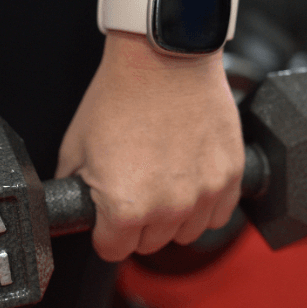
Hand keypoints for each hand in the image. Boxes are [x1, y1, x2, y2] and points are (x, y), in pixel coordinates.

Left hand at [56, 32, 244, 262]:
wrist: (163, 57)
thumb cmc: (120, 95)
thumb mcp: (76, 146)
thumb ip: (77, 189)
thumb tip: (77, 207)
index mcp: (125, 208)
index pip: (113, 250)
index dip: (106, 231)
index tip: (108, 214)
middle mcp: (169, 209)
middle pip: (149, 244)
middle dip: (138, 223)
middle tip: (134, 186)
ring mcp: (204, 193)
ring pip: (186, 233)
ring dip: (174, 217)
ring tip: (163, 180)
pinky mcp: (229, 175)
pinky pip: (219, 213)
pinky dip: (205, 203)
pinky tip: (190, 177)